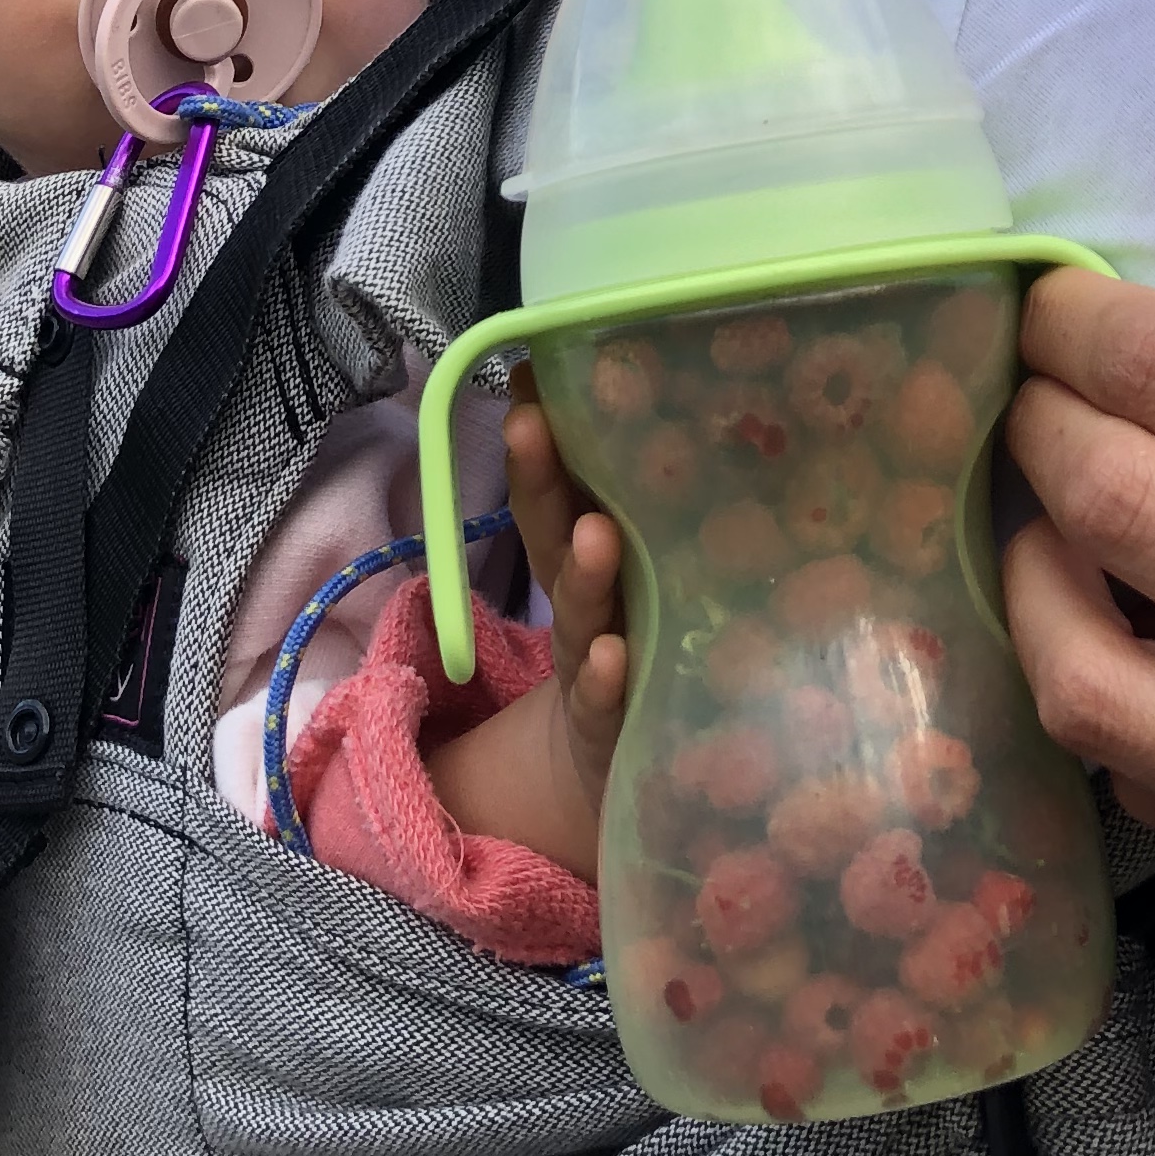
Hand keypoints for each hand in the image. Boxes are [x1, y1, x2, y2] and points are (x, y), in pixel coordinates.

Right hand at [505, 373, 629, 840]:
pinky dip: (608, 680)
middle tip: (531, 425)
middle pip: (551, 541)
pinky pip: (610, 702)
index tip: (527, 383)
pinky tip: (616, 656)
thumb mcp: (619, 574)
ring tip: (595, 533)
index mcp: (579, 563)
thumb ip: (611, 498)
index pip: (547, 494)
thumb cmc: (626, 644)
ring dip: (586, 575)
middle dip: (539, 484)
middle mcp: (581, 609)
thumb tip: (620, 395)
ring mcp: (594, 669)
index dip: (534, 441)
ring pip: (584, 617)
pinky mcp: (616, 729)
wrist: (602, 771)